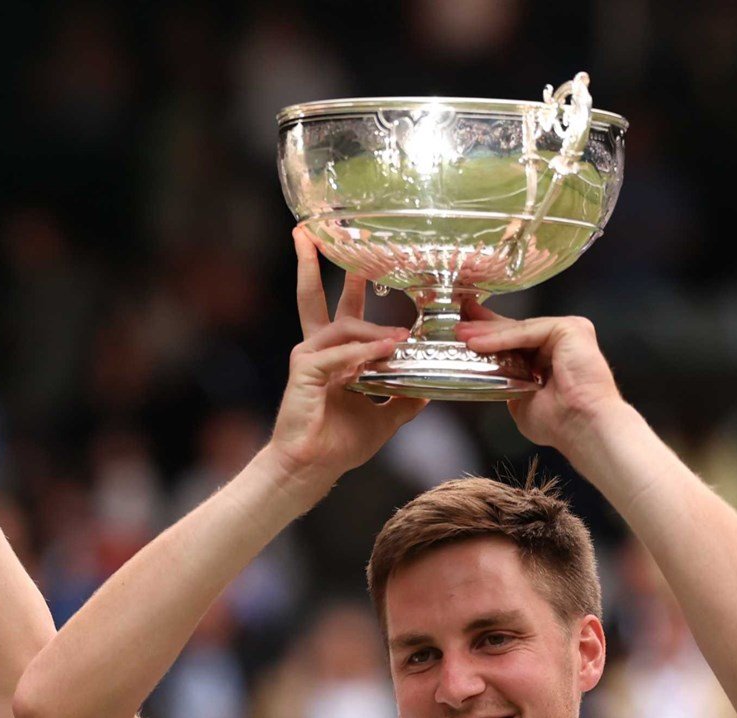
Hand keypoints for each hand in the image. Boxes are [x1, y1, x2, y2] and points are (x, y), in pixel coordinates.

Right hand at [264, 229, 423, 486]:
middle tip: (323, 230)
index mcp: (334, 354)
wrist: (312, 468)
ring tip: (401, 338)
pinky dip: (364, 355)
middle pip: (315, 295)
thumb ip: (405, 398)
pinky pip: (341, 355)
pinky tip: (384, 355)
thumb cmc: (338, 444)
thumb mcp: (385, 417)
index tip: (364, 255)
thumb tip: (431, 388)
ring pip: (344, 327)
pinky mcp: (304, 371)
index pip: (342, 308)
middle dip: (317, 261)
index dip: (353, 282)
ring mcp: (308, 356)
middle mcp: (317, 347)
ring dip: (374, 330)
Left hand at [457, 303, 628, 452]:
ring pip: (518, 329)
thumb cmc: (559, 423)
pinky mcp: (570, 328)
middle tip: (455, 325)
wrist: (581, 428)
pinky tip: (478, 343)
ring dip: (486, 333)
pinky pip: (527, 331)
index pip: (514, 341)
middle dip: (482, 328)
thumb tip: (488, 381)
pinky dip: (500, 338)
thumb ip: (506, 385)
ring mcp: (567, 331)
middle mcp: (561, 341)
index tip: (461, 332)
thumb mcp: (520, 400)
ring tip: (459, 335)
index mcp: (550, 356)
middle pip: (514, 331)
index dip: (487, 336)